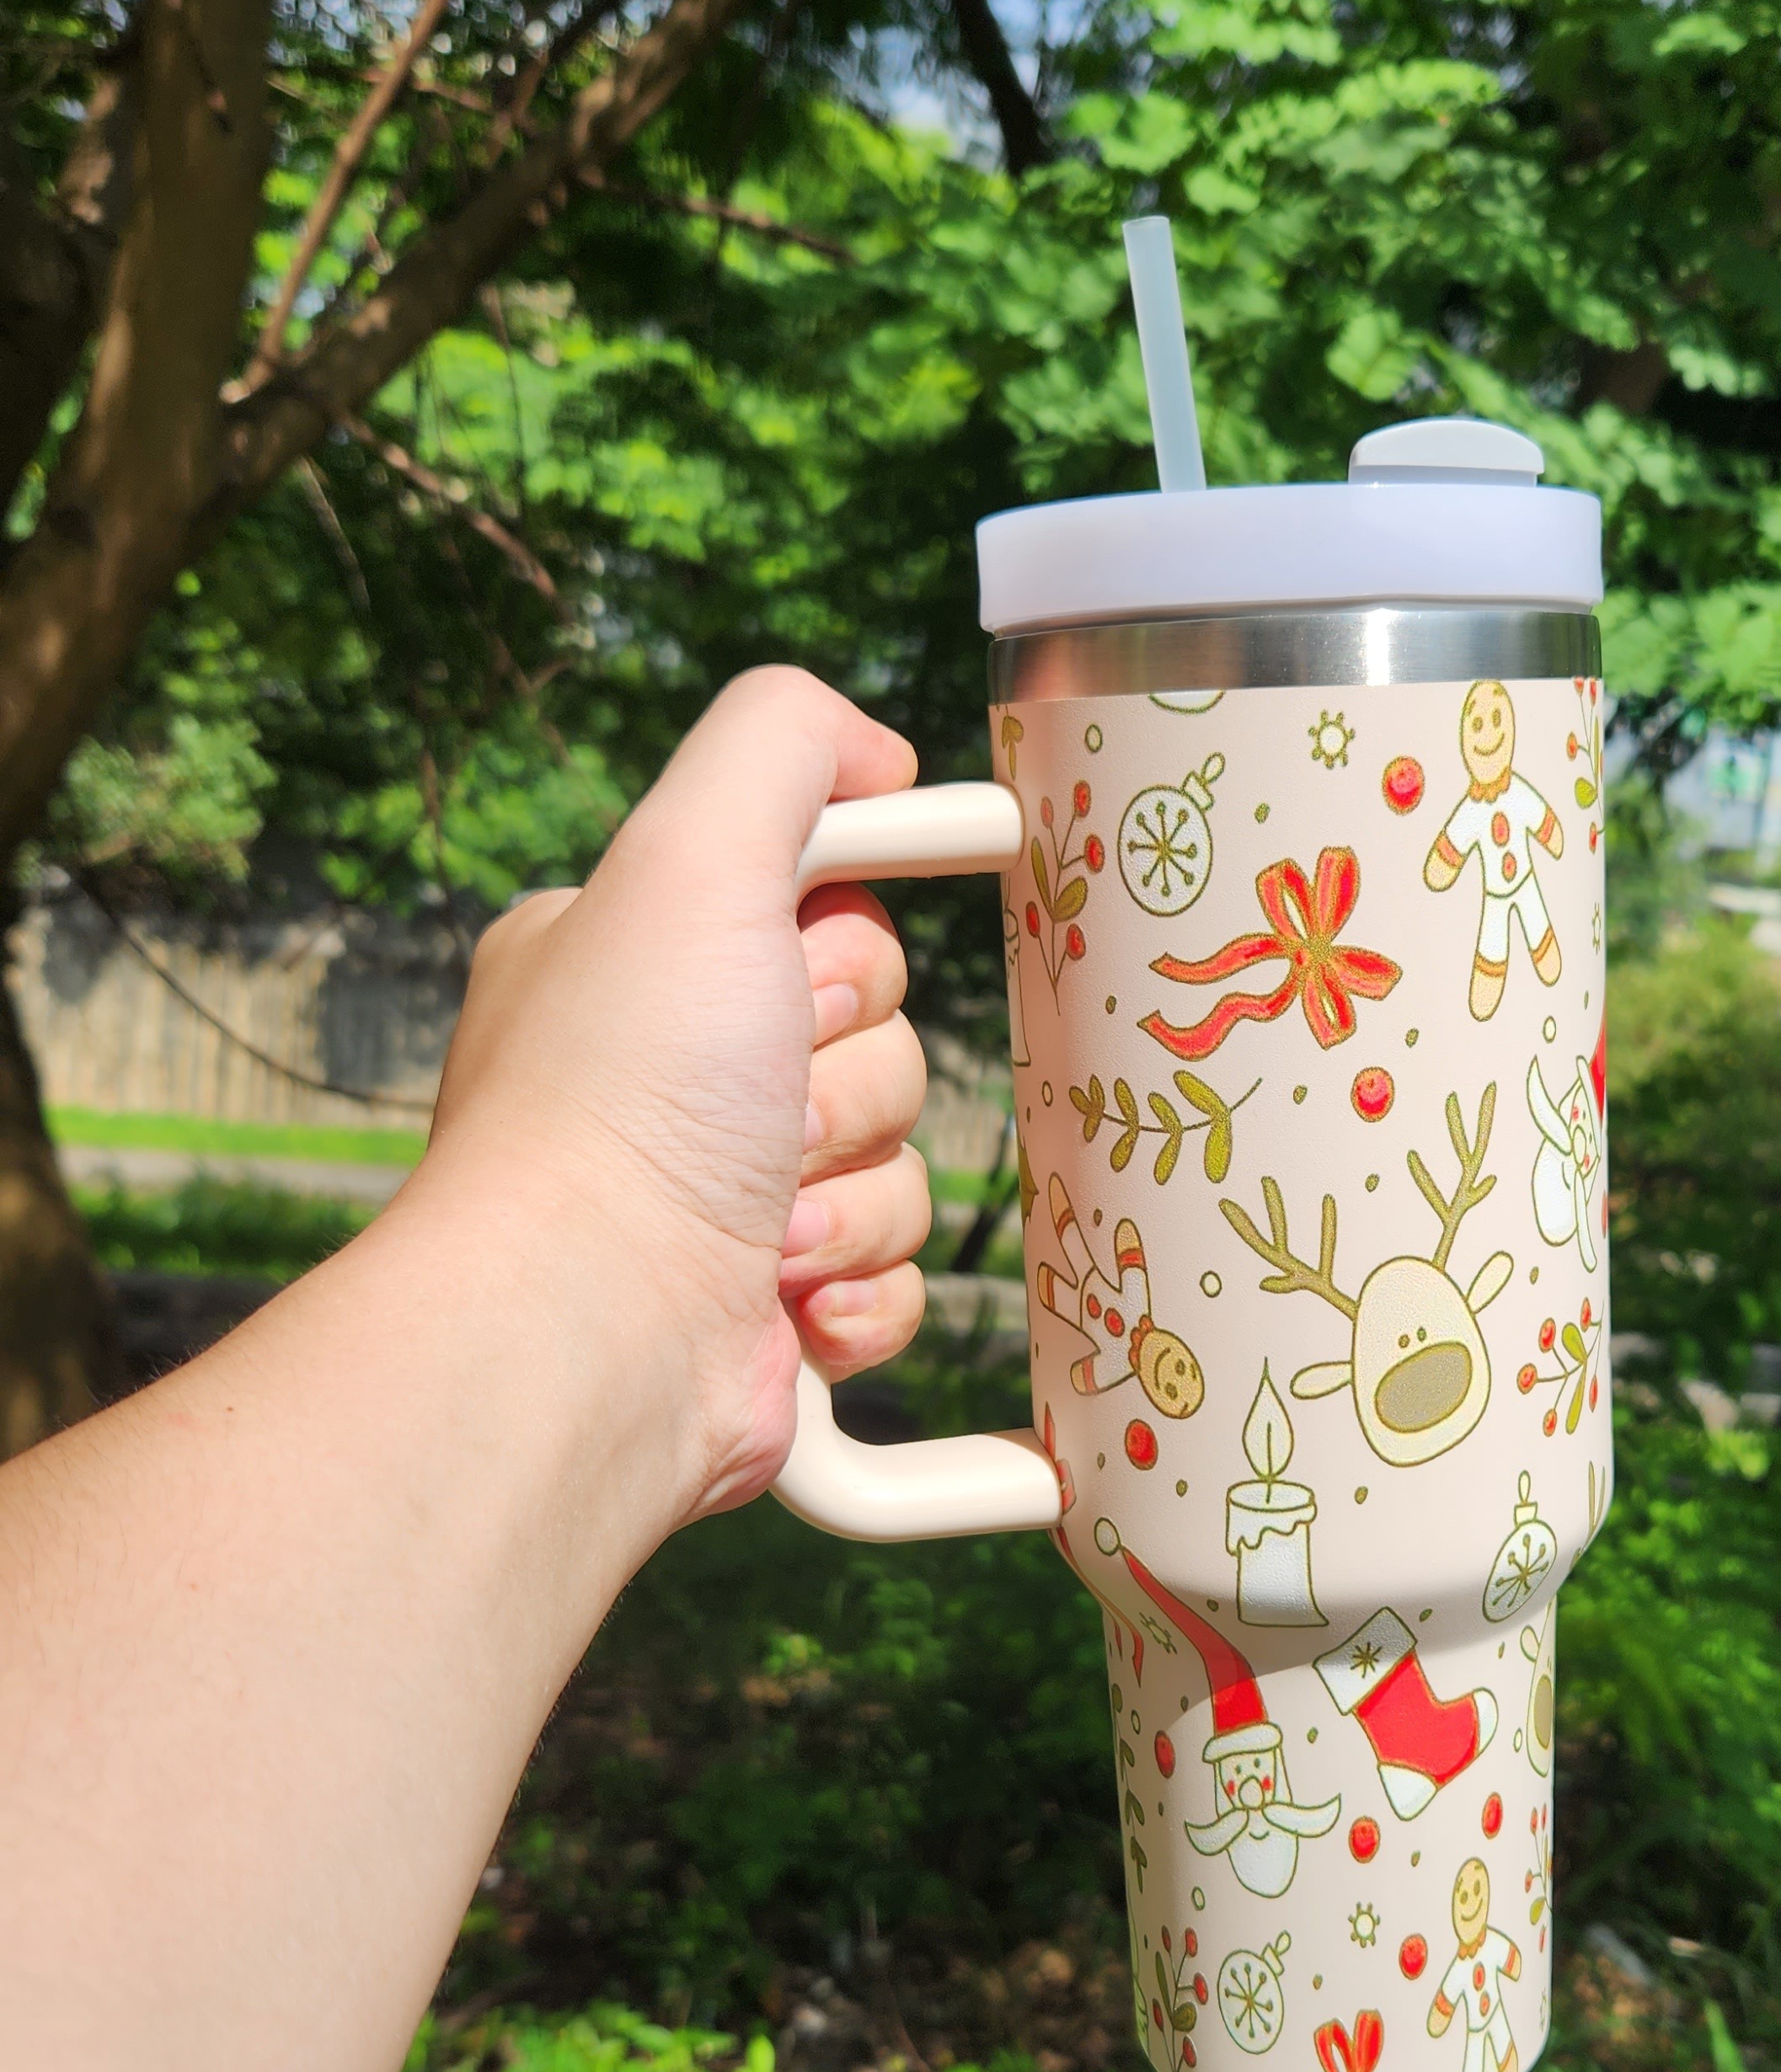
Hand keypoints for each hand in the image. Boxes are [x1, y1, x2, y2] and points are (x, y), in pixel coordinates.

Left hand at [427, 667, 932, 1521]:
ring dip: (855, 1195)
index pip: (832, 914)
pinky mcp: (773, 1308)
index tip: (799, 981)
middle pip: (884, 1039)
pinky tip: (789, 1303)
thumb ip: (784, 740)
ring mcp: (722, 1197)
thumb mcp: (691, 852)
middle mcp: (673, 1072)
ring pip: (898, 1159)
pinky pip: (895, 1276)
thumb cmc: (627, 1092)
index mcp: (642, 958)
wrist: (591, 1331)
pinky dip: (861, 1291)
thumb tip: (887, 756)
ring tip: (764, 1226)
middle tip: (764, 1115)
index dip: (846, 955)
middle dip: (849, 1085)